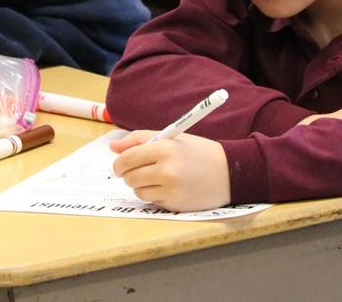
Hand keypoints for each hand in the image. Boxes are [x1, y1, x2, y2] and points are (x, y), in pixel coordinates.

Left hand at [110, 131, 229, 212]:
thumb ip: (139, 139)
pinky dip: (155, 195)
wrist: (229, 172)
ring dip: (142, 186)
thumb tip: (112, 148)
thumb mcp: (172, 137)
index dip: (119, 163)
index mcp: (165, 148)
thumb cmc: (198, 152)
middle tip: (138, 171)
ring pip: (138, 191)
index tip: (120, 165)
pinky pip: (152, 201)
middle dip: (129, 175)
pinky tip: (169, 187)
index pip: (128, 158)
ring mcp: (171, 190)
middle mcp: (167, 170)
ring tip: (157, 178)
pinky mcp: (175, 205)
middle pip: (130, 177)